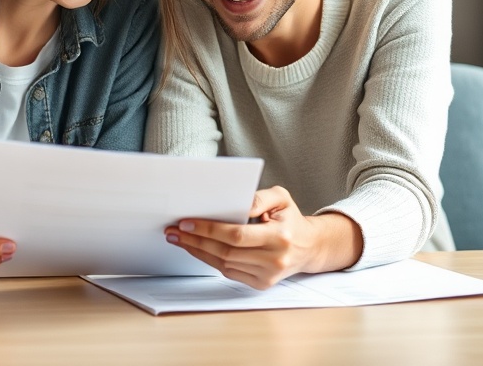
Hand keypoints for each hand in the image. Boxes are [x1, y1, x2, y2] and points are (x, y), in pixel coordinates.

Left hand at [164, 186, 362, 289]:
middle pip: (226, 252)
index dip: (209, 230)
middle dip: (196, 240)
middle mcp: (274, 259)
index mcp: (279, 237)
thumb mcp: (281, 198)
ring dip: (198, 251)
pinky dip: (209, 260)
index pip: (237, 235)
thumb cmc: (290, 219)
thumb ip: (260, 197)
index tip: (186, 223)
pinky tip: (196, 248)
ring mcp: (267, 275)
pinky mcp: (260, 284)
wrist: (308, 247)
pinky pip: (228, 272)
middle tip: (174, 230)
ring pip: (224, 264)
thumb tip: (237, 204)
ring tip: (179, 239)